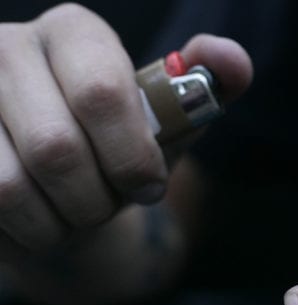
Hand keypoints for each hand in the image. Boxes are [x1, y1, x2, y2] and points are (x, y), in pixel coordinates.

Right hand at [0, 3, 250, 258]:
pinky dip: (23, 232)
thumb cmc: (121, 145)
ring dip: (56, 222)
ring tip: (73, 214)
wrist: (60, 186)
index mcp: (73, 33)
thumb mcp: (172, 118)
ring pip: (8, 187)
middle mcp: (6, 47)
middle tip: (110, 205)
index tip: (148, 188)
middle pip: (56, 149)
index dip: (132, 156)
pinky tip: (37, 219)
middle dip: (96, 199)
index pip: (103, 94)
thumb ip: (210, 86)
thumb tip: (230, 60)